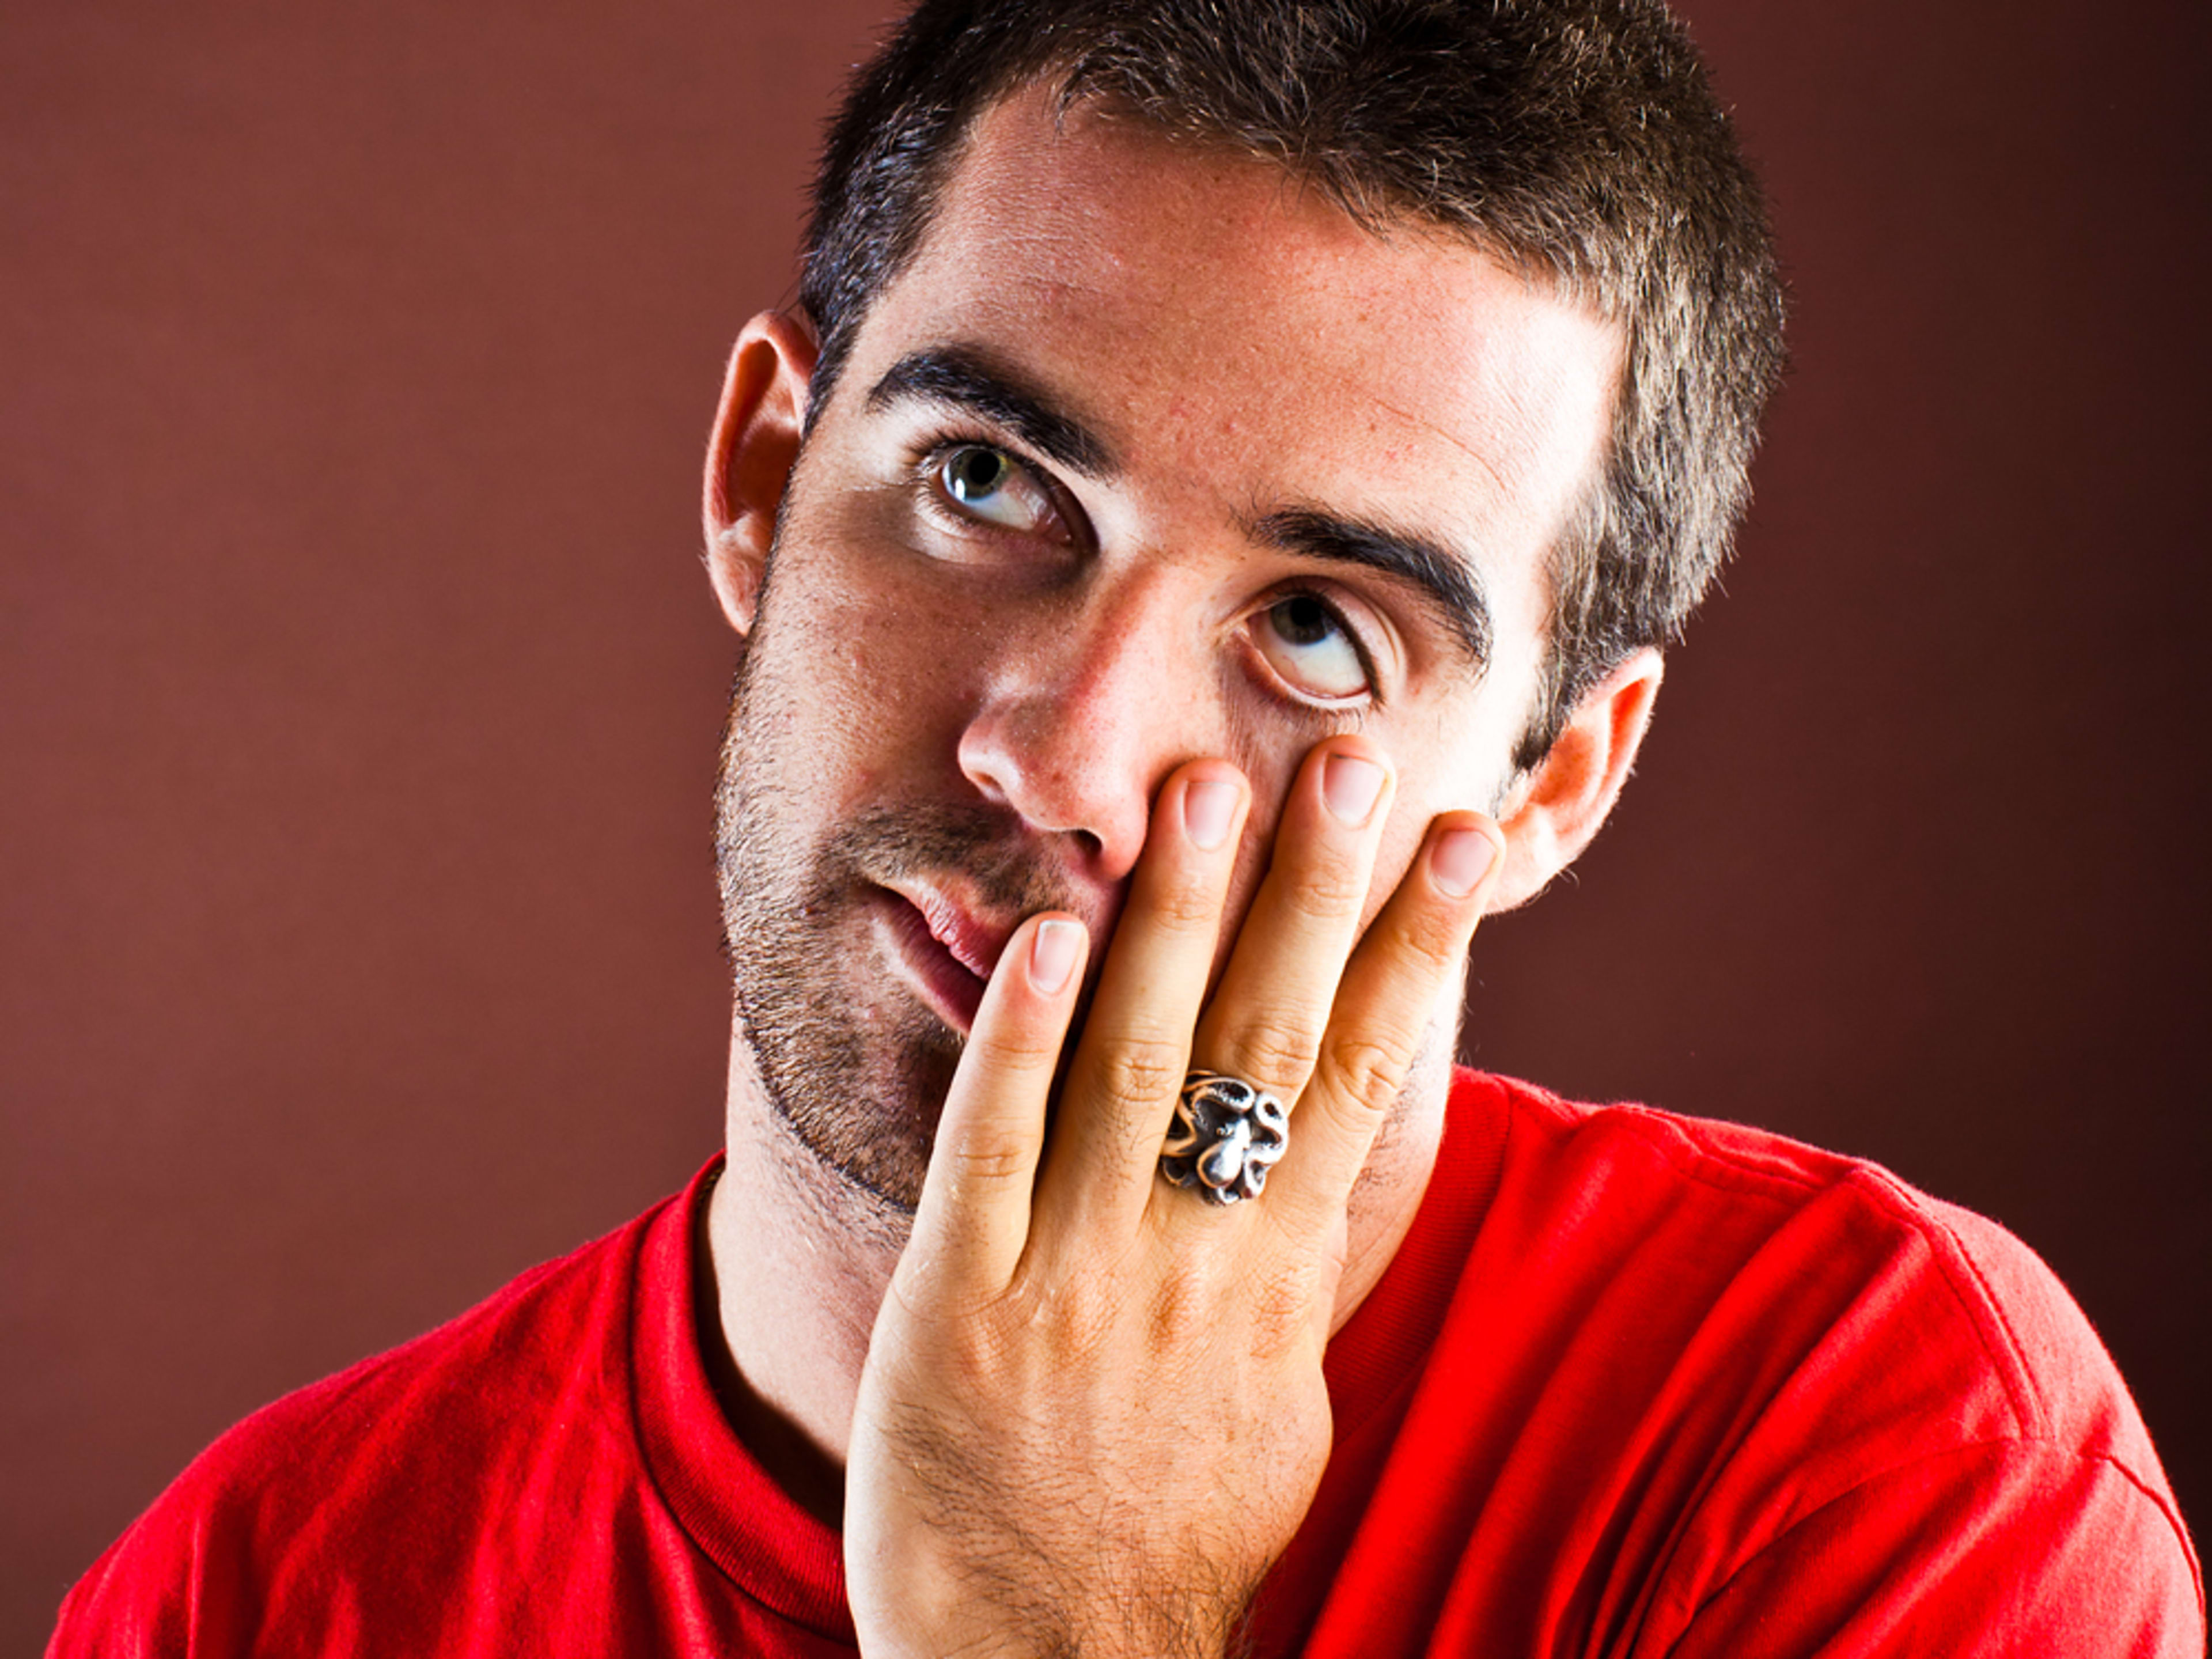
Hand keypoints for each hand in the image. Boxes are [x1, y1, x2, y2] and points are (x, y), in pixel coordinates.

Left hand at [843, 740, 1504, 1657]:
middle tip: (1345, 759)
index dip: (1414, 946)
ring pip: (1136, 1071)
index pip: (1367, 1079)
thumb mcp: (1279, 1407)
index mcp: (1279, 1284)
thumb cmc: (1175, 1534)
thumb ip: (1292, 1274)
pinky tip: (1047, 937)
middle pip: (1266, 1045)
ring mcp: (1074, 1279)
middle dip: (1310, 892)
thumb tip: (1320, 1173)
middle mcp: (1193, 1264)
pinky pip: (992, 1152)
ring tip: (1206, 793)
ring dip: (1174, 926)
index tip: (1456, 832)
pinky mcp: (959, 1304)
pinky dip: (1019, 1039)